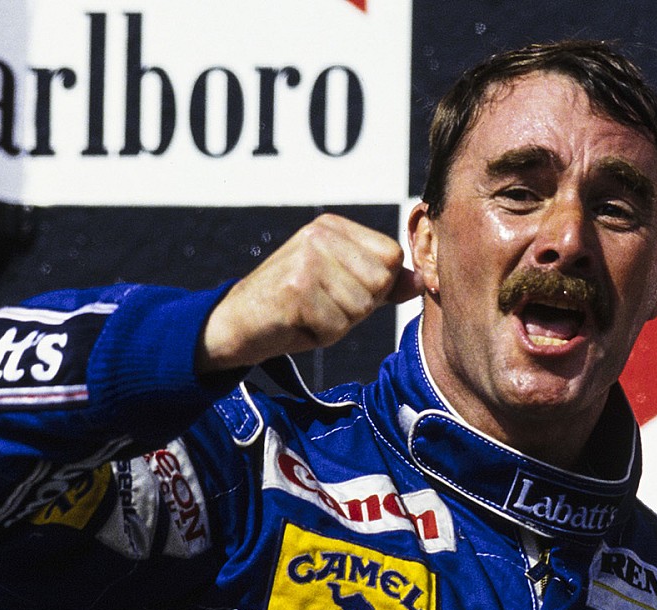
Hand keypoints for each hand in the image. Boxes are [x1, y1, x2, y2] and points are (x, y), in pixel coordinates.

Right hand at [197, 214, 423, 371]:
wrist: (236, 326)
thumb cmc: (292, 309)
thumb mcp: (341, 288)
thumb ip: (382, 283)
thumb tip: (421, 281)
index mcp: (332, 226)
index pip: (392, 257)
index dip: (374, 287)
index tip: (337, 291)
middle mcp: (319, 235)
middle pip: (380, 283)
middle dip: (356, 308)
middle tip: (319, 306)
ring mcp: (306, 259)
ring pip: (360, 307)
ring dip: (336, 324)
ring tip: (307, 314)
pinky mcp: (295, 289)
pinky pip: (337, 326)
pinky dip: (319, 336)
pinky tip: (296, 323)